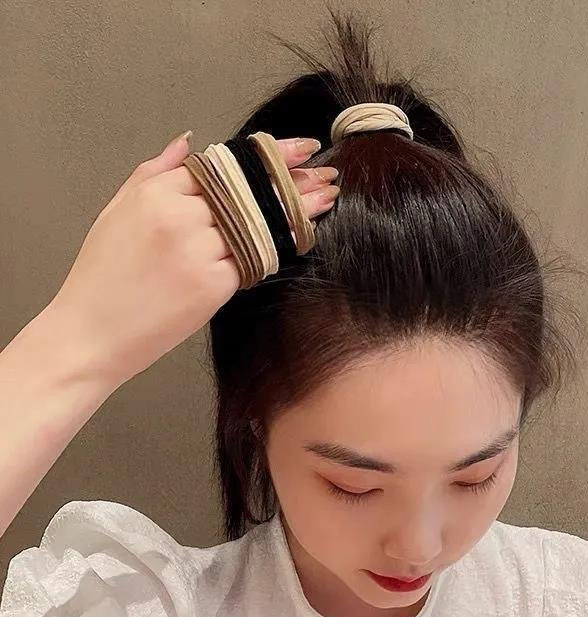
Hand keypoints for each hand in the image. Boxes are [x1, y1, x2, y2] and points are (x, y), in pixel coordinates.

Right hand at [46, 132, 338, 387]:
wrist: (90, 334)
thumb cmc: (102, 277)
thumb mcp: (117, 211)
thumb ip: (154, 173)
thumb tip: (188, 142)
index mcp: (155, 191)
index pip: (224, 164)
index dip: (267, 155)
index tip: (300, 149)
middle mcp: (179, 214)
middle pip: (249, 191)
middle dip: (292, 180)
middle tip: (326, 173)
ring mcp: (197, 249)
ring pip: (258, 223)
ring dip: (297, 210)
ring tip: (328, 198)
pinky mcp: (212, 284)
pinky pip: (255, 259)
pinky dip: (279, 246)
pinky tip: (305, 235)